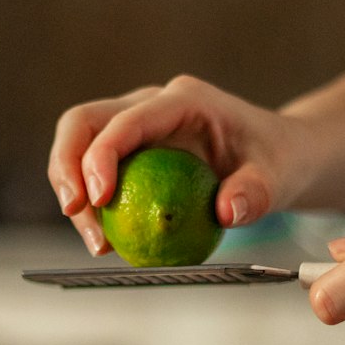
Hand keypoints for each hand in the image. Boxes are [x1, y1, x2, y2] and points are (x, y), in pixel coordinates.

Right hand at [48, 75, 299, 254]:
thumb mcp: (278, 178)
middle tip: (76, 214)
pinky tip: (106, 242)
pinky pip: (94, 173)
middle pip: (83, 122)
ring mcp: (135, 126)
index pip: (128, 119)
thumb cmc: (277, 160)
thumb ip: (256, 193)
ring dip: (74, 193)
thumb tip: (225, 211)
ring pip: (78, 147)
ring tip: (98, 244)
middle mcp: (151, 105)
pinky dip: (90, 206)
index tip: (100, 199)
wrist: (277, 156)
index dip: (103, 155)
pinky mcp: (129, 151)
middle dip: (66, 166)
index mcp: (184, 100)